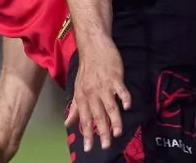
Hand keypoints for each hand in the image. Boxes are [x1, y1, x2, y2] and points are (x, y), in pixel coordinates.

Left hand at [65, 37, 131, 151]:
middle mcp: (92, 93)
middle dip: (101, 132)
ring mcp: (104, 85)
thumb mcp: (78, 89)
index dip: (86, 134)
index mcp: (82, 97)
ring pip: (110, 106)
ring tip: (117, 133)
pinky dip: (124, 98)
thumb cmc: (87, 69)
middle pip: (98, 116)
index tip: (88, 148)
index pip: (84, 119)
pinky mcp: (115, 77)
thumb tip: (68, 124)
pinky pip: (120, 90)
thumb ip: (74, 108)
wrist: (94, 47)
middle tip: (105, 146)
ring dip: (114, 120)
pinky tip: (127, 107)